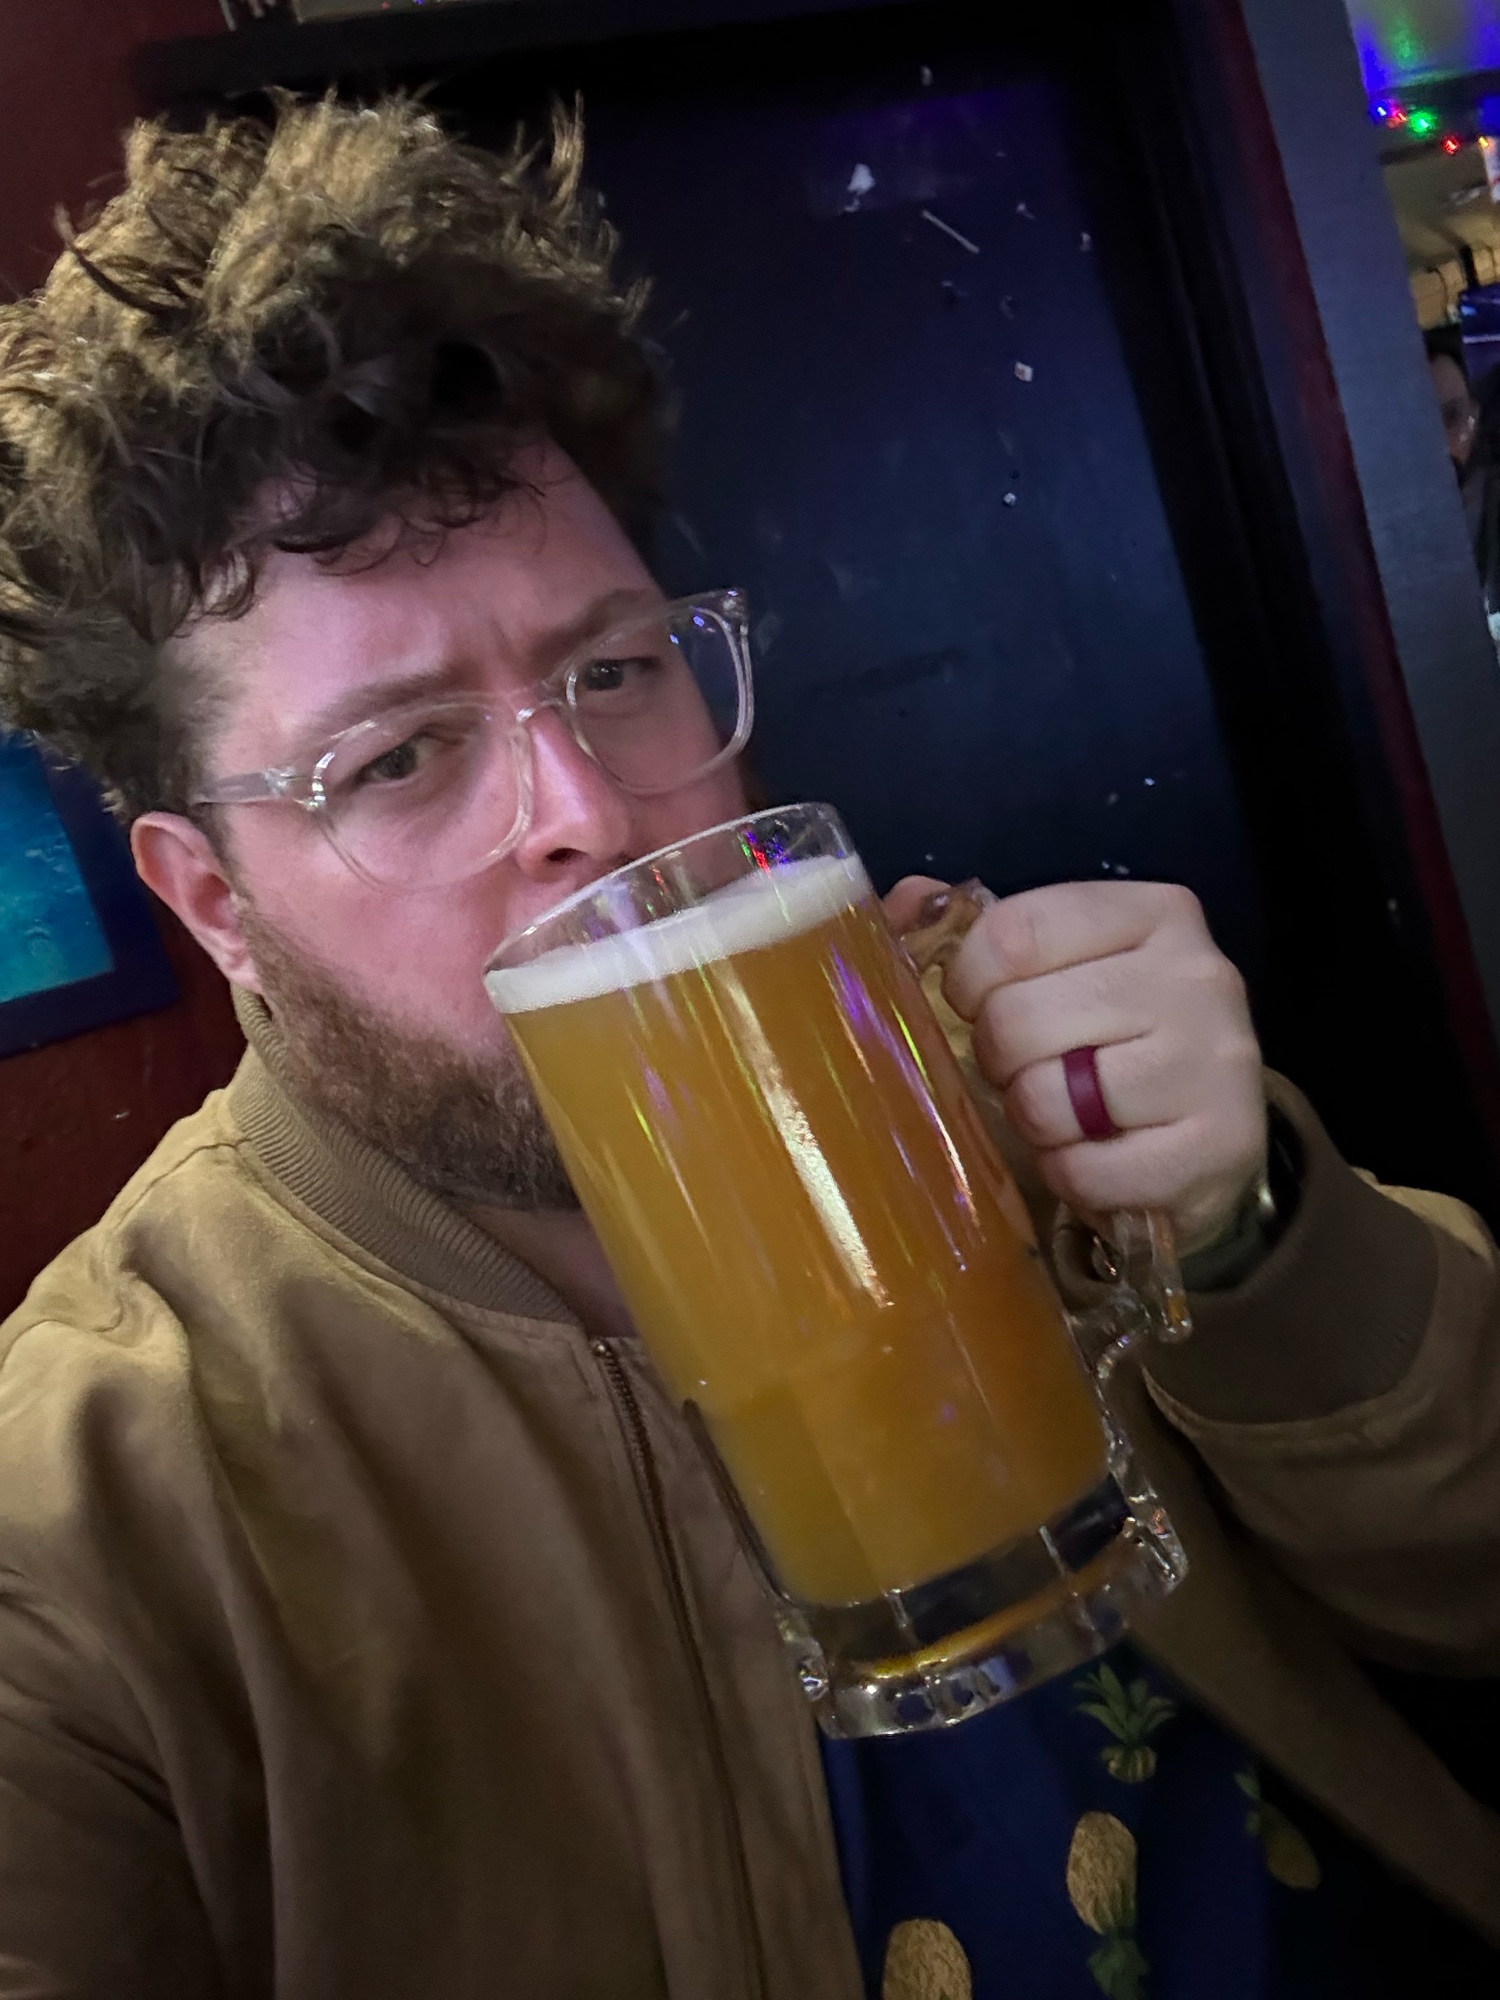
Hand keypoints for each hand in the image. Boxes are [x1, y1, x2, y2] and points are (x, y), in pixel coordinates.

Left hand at [885, 877, 1266, 1250]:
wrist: (1213, 1139)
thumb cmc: (1120, 1041)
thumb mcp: (1064, 970)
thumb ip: (986, 932)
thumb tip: (907, 903)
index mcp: (1155, 914)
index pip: (1017, 932)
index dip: (968, 979)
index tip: (974, 1006)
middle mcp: (1196, 978)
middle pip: (1020, 1018)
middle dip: (998, 1058)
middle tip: (1022, 1070)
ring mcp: (1214, 1066)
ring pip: (1048, 1099)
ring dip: (1033, 1119)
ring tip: (1060, 1113)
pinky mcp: (1215, 1149)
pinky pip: (1084, 1170)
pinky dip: (1068, 1174)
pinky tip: (1092, 1158)